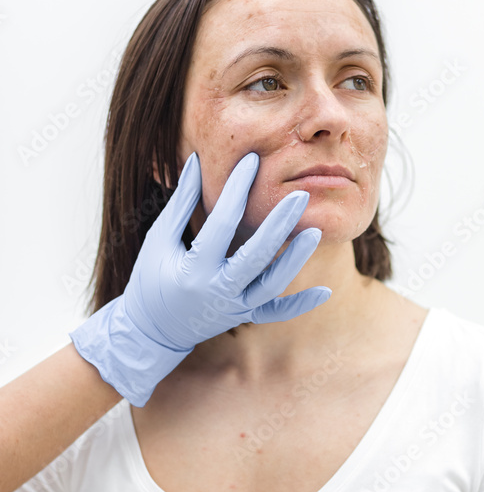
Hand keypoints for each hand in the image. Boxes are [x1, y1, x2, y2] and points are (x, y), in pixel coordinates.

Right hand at [69, 151, 330, 405]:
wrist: (152, 330)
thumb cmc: (151, 278)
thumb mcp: (159, 240)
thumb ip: (181, 203)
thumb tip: (198, 162)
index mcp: (193, 269)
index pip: (221, 223)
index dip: (236, 190)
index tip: (252, 160)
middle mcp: (217, 291)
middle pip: (255, 256)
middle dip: (278, 225)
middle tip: (299, 196)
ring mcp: (234, 308)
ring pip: (272, 286)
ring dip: (295, 260)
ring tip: (315, 232)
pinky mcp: (245, 317)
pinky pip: (277, 313)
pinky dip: (300, 304)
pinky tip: (325, 290)